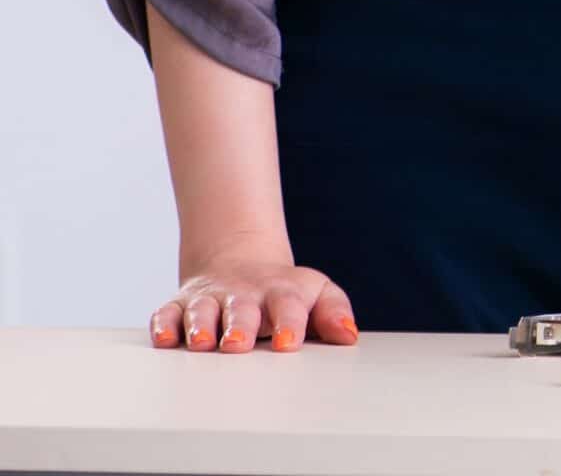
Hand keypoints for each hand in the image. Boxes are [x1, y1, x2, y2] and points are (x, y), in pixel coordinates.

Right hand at [149, 245, 355, 352]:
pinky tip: (165, 339)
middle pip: (241, 309)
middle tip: (238, 344)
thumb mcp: (316, 294)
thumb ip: (334, 313)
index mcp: (281, 293)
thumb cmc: (282, 292)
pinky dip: (164, 325)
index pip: (288, 305)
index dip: (289, 322)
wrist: (240, 263)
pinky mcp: (180, 307)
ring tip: (201, 343)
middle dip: (239, 326)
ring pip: (202, 311)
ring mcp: (210, 300)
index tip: (288, 342)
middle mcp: (243, 296)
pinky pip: (167, 314)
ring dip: (201, 326)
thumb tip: (349, 335)